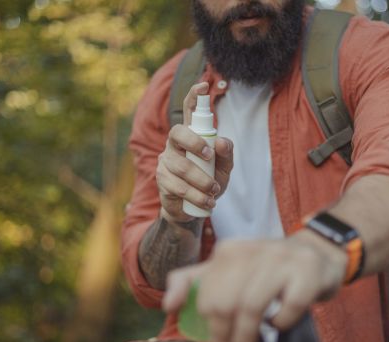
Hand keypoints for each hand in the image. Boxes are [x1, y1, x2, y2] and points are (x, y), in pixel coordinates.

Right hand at [157, 82, 233, 223]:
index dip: (194, 97)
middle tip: (209, 157)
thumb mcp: (224, 169)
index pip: (189, 111)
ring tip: (214, 191)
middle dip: (194, 142)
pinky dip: (196, 195)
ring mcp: (166, 161)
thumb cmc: (209, 182)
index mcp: (191, 137)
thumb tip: (221, 142)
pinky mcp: (162, 180)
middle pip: (177, 132)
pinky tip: (207, 202)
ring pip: (180, 165)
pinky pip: (178, 186)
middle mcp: (175, 145)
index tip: (203, 86)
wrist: (193, 208)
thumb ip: (226, 154)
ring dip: (201, 180)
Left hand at [163, 230, 346, 341]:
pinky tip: (279, 326)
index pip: (207, 295)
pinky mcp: (307, 271)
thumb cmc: (268, 269)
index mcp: (229, 251)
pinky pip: (288, 306)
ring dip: (248, 339)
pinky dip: (282, 323)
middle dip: (225, 338)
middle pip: (226, 303)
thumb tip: (167, 306)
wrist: (319, 254)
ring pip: (253, 306)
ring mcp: (281, 259)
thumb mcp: (229, 268)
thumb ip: (194, 281)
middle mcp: (252, 250)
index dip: (210, 329)